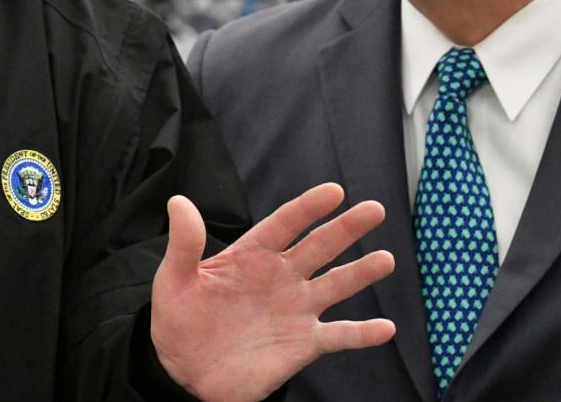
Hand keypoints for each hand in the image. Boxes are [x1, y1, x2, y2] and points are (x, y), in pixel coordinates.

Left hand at [151, 182, 394, 401]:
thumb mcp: (174, 278)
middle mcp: (279, 277)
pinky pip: (338, 336)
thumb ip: (184, 242)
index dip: (308, 207)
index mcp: (251, 256)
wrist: (185, 371)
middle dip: (346, 228)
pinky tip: (385, 328)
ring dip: (361, 274)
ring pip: (335, 286)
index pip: (284, 224)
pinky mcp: (302, 344)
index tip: (334, 191)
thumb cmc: (179, 318)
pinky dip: (362, 334)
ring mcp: (294, 310)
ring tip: (386, 260)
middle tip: (375, 210)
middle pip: (318, 247)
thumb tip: (177, 202)